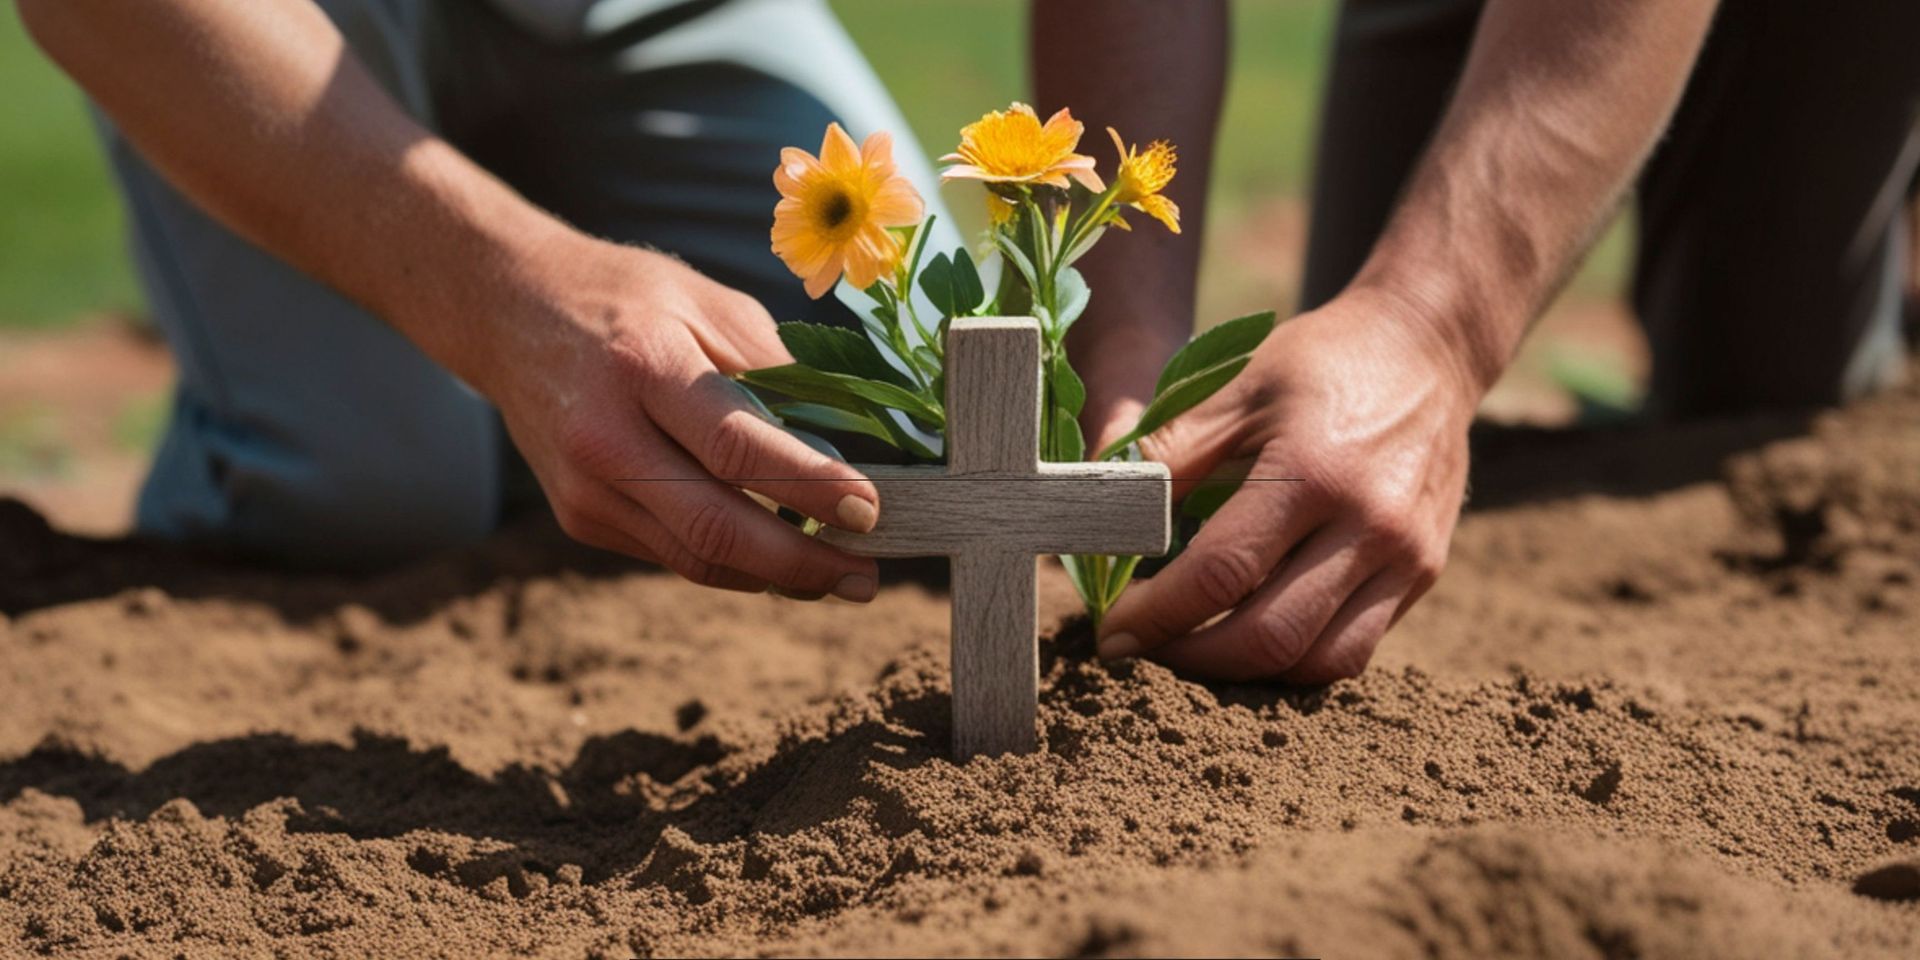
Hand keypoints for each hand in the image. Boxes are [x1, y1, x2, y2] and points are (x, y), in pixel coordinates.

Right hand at [472, 238, 881, 600]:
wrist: (509, 312)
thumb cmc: (628, 300)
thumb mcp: (710, 303)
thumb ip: (776, 372)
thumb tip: (846, 446)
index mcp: (644, 365)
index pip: (738, 446)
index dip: (810, 488)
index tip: (871, 511)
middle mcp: (606, 436)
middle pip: (716, 525)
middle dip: (802, 561)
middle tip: (866, 575)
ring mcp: (585, 487)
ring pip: (696, 557)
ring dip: (775, 577)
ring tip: (837, 577)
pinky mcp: (580, 516)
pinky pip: (672, 553)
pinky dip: (732, 563)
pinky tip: (778, 558)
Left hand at [1087, 288, 1479, 681]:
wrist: (1427, 350)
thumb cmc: (1318, 363)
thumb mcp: (1234, 388)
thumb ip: (1166, 455)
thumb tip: (1099, 519)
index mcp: (1313, 472)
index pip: (1220, 574)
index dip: (1155, 614)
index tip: (1112, 630)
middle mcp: (1369, 526)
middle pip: (1269, 638)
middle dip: (1190, 658)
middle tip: (1145, 648)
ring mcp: (1406, 558)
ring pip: (1318, 664)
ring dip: (1245, 675)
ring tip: (1194, 649)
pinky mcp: (1423, 575)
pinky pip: (1355, 649)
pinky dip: (1296, 659)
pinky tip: (1252, 634)